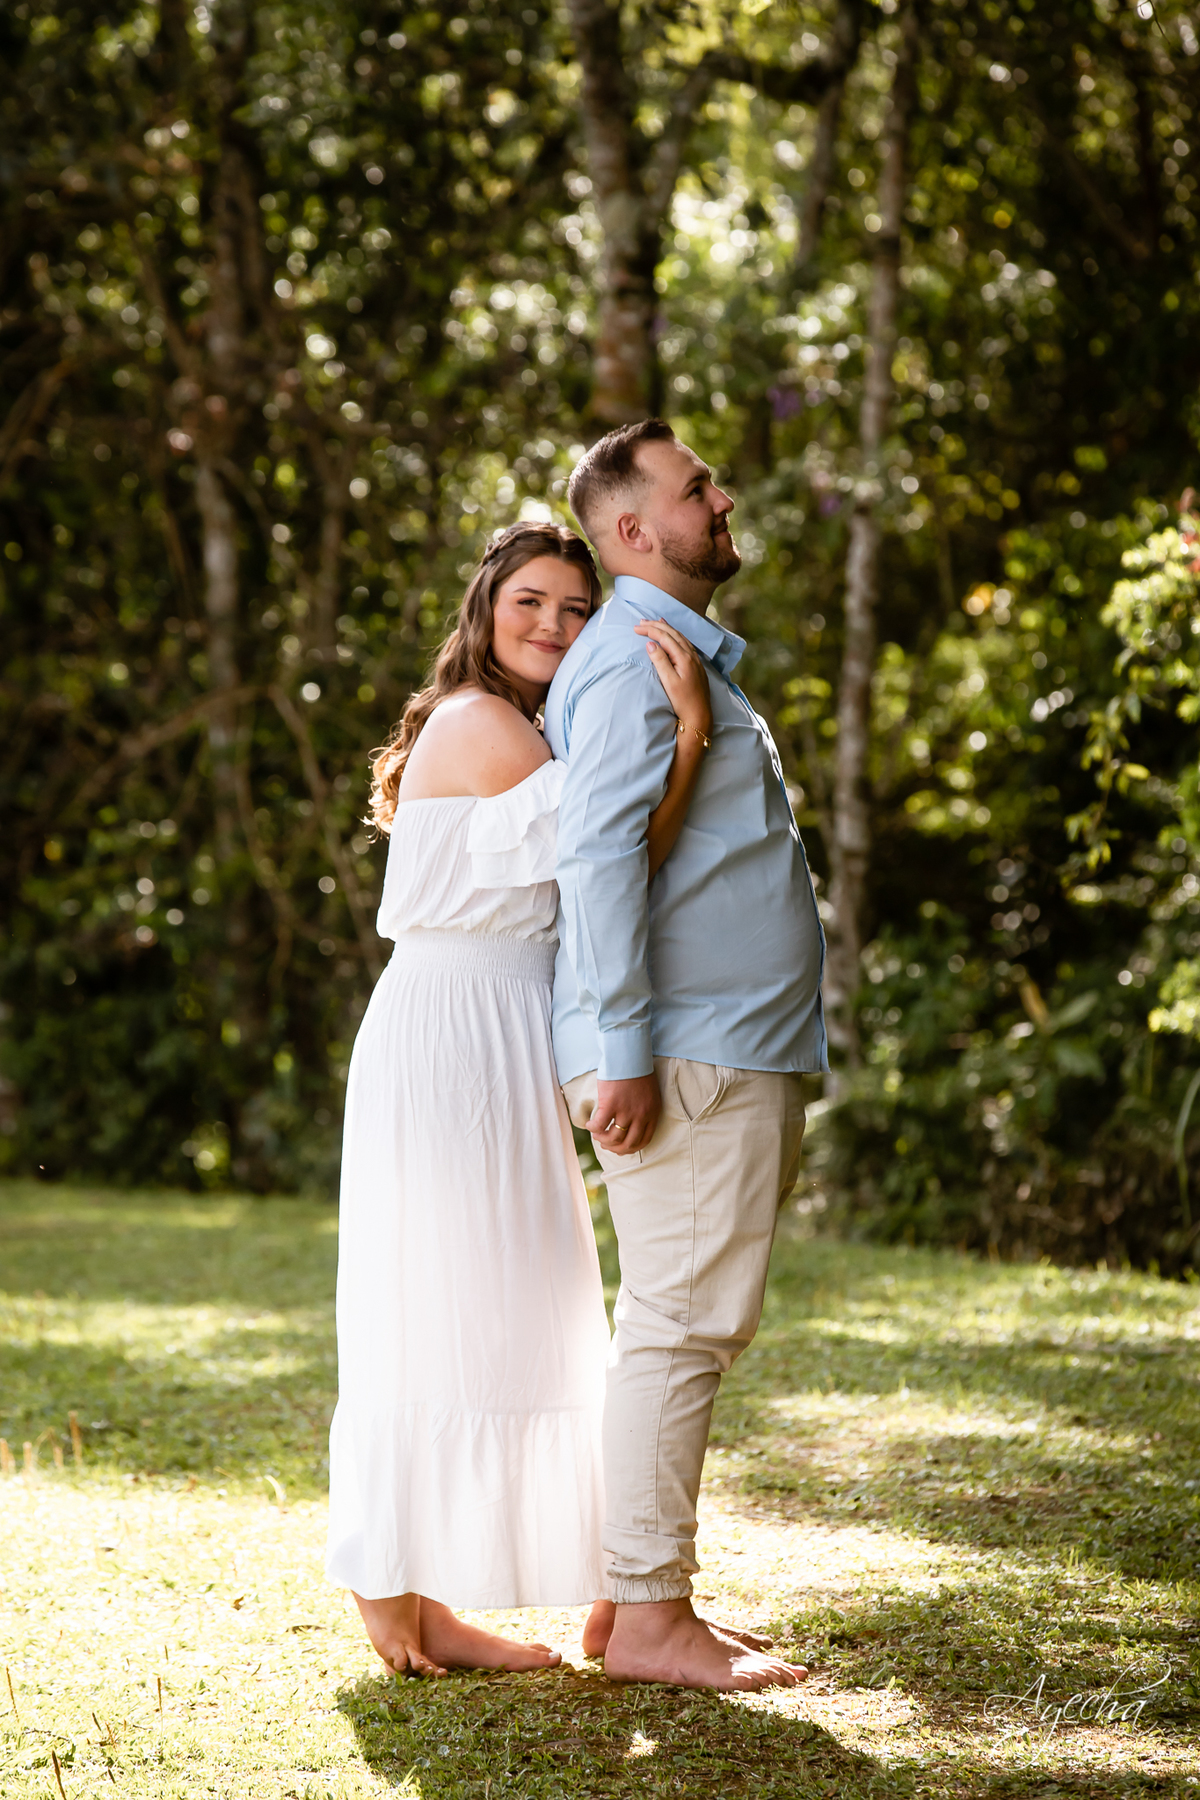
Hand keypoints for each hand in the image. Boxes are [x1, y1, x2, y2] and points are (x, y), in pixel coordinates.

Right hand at [587, 1073, 661, 1154]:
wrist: (629, 1055)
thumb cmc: (637, 1072)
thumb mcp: (649, 1094)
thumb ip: (644, 1110)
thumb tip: (630, 1126)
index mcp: (652, 1113)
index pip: (644, 1140)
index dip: (630, 1148)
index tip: (621, 1148)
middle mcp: (641, 1115)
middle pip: (628, 1143)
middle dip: (616, 1148)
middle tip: (606, 1145)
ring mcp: (626, 1111)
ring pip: (613, 1137)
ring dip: (603, 1140)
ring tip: (597, 1134)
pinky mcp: (611, 1104)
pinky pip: (599, 1125)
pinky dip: (593, 1129)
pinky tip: (589, 1126)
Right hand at [635, 619, 712, 742]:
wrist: (699, 715)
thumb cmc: (683, 701)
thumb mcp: (668, 681)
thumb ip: (660, 660)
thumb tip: (650, 644)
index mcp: (684, 657)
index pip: (665, 637)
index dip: (650, 630)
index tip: (636, 628)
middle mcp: (691, 655)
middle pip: (673, 633)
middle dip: (656, 626)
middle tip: (641, 622)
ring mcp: (695, 660)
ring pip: (680, 637)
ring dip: (667, 628)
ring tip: (656, 622)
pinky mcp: (696, 666)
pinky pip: (685, 643)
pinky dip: (675, 636)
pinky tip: (673, 637)